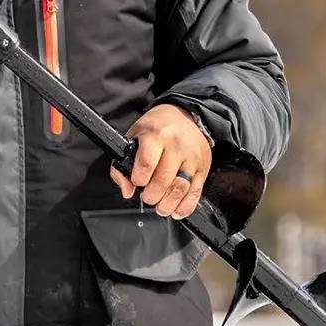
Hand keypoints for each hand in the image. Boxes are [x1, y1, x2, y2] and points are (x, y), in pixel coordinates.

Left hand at [109, 103, 213, 217]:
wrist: (185, 115)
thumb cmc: (157, 128)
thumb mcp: (133, 137)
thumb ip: (123, 166)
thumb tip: (127, 190)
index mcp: (156, 135)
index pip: (146, 164)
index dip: (139, 180)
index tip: (137, 182)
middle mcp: (176, 145)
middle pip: (163, 180)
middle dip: (152, 196)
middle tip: (148, 197)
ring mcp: (192, 157)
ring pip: (180, 189)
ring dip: (168, 204)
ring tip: (160, 207)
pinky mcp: (203, 167)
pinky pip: (195, 192)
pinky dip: (185, 206)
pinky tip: (176, 210)